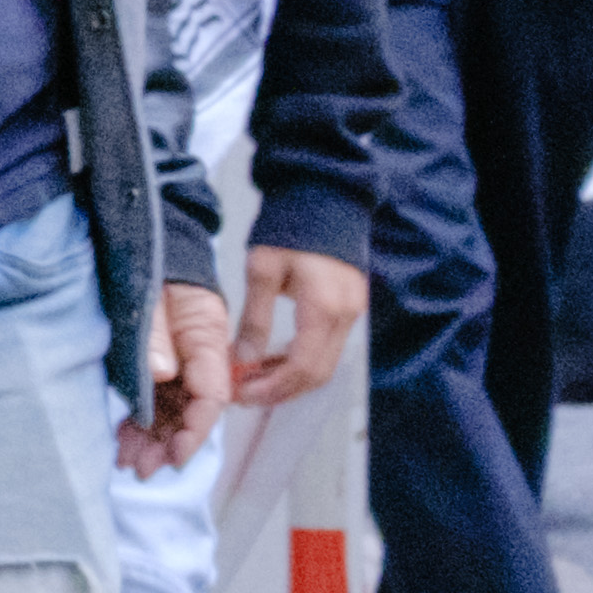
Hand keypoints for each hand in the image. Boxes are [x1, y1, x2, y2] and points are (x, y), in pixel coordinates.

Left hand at [121, 277, 237, 474]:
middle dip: (168, 444)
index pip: (211, 395)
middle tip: (141, 469)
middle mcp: (198, 355)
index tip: (175, 455)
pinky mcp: (160, 361)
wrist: (147, 241)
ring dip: (152, 439)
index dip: (195, 430)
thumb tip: (161, 373)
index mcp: (207, 338)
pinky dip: (141, 421)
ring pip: (171, 409)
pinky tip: (124, 441)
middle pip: (191, 410)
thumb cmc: (152, 261)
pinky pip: (155, 398)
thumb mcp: (150, 292)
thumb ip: (155, 333)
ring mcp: (179, 360)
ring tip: (128, 463)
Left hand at [224, 242, 366, 411]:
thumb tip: (243, 359)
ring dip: (290, 378)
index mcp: (324, 307)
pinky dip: (300, 361)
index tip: (241, 395)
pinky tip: (271, 361)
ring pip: (324, 364)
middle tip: (243, 395)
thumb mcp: (262, 270)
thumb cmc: (290, 227)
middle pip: (318, 373)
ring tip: (251, 380)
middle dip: (280, 390)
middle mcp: (345, 315)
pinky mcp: (348, 308)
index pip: (304, 367)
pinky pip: (326, 347)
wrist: (325, 197)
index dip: (272, 388)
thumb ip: (255, 319)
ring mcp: (351, 313)